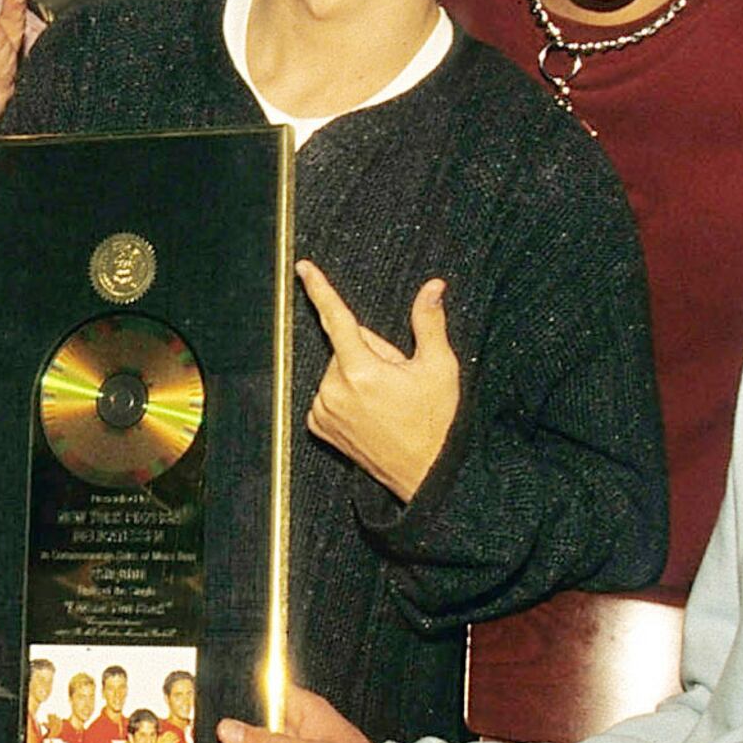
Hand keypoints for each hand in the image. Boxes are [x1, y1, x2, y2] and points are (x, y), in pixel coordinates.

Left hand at [297, 262, 459, 502]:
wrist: (425, 475)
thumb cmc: (436, 423)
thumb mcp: (440, 369)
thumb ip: (429, 323)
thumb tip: (433, 287)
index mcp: (361, 370)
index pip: (336, 318)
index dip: (320, 289)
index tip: (303, 268)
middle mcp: (334, 389)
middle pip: (348, 346)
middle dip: (372, 352)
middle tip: (399, 379)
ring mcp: (323, 409)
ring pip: (339, 370)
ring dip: (360, 375)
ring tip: (388, 401)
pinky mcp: (319, 426)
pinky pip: (329, 393)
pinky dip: (346, 394)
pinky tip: (370, 412)